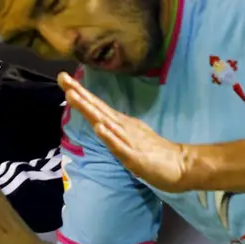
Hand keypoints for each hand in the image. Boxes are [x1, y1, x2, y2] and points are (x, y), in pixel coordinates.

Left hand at [59, 72, 193, 192]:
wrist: (182, 165)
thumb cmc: (155, 153)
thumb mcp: (130, 138)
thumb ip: (115, 130)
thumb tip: (99, 121)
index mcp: (121, 123)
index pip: (97, 106)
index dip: (81, 93)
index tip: (64, 79)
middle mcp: (123, 127)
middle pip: (98, 109)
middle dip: (79, 94)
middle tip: (62, 78)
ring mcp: (129, 140)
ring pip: (105, 123)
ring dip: (89, 109)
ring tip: (73, 96)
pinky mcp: (135, 157)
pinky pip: (120, 146)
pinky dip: (109, 137)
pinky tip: (99, 127)